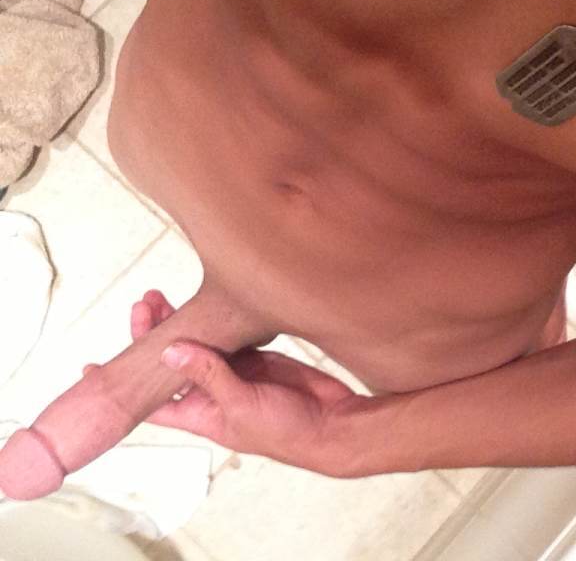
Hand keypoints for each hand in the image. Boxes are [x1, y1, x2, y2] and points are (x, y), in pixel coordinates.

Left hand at [88, 290, 359, 474]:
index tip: (92, 368)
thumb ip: (208, 375)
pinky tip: (206, 299)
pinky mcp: (257, 356)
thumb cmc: (287, 432)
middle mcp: (212, 391)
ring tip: (161, 295)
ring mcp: (235, 372)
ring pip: (198, 342)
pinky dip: (217, 317)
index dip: (123, 385)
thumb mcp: (241, 405)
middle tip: (145, 303)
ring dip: (180, 320)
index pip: (151, 399)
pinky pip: (230, 335)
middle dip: (153, 333)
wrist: (331, 423)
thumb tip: (167, 350)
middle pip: (171, 361)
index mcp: (201, 413)